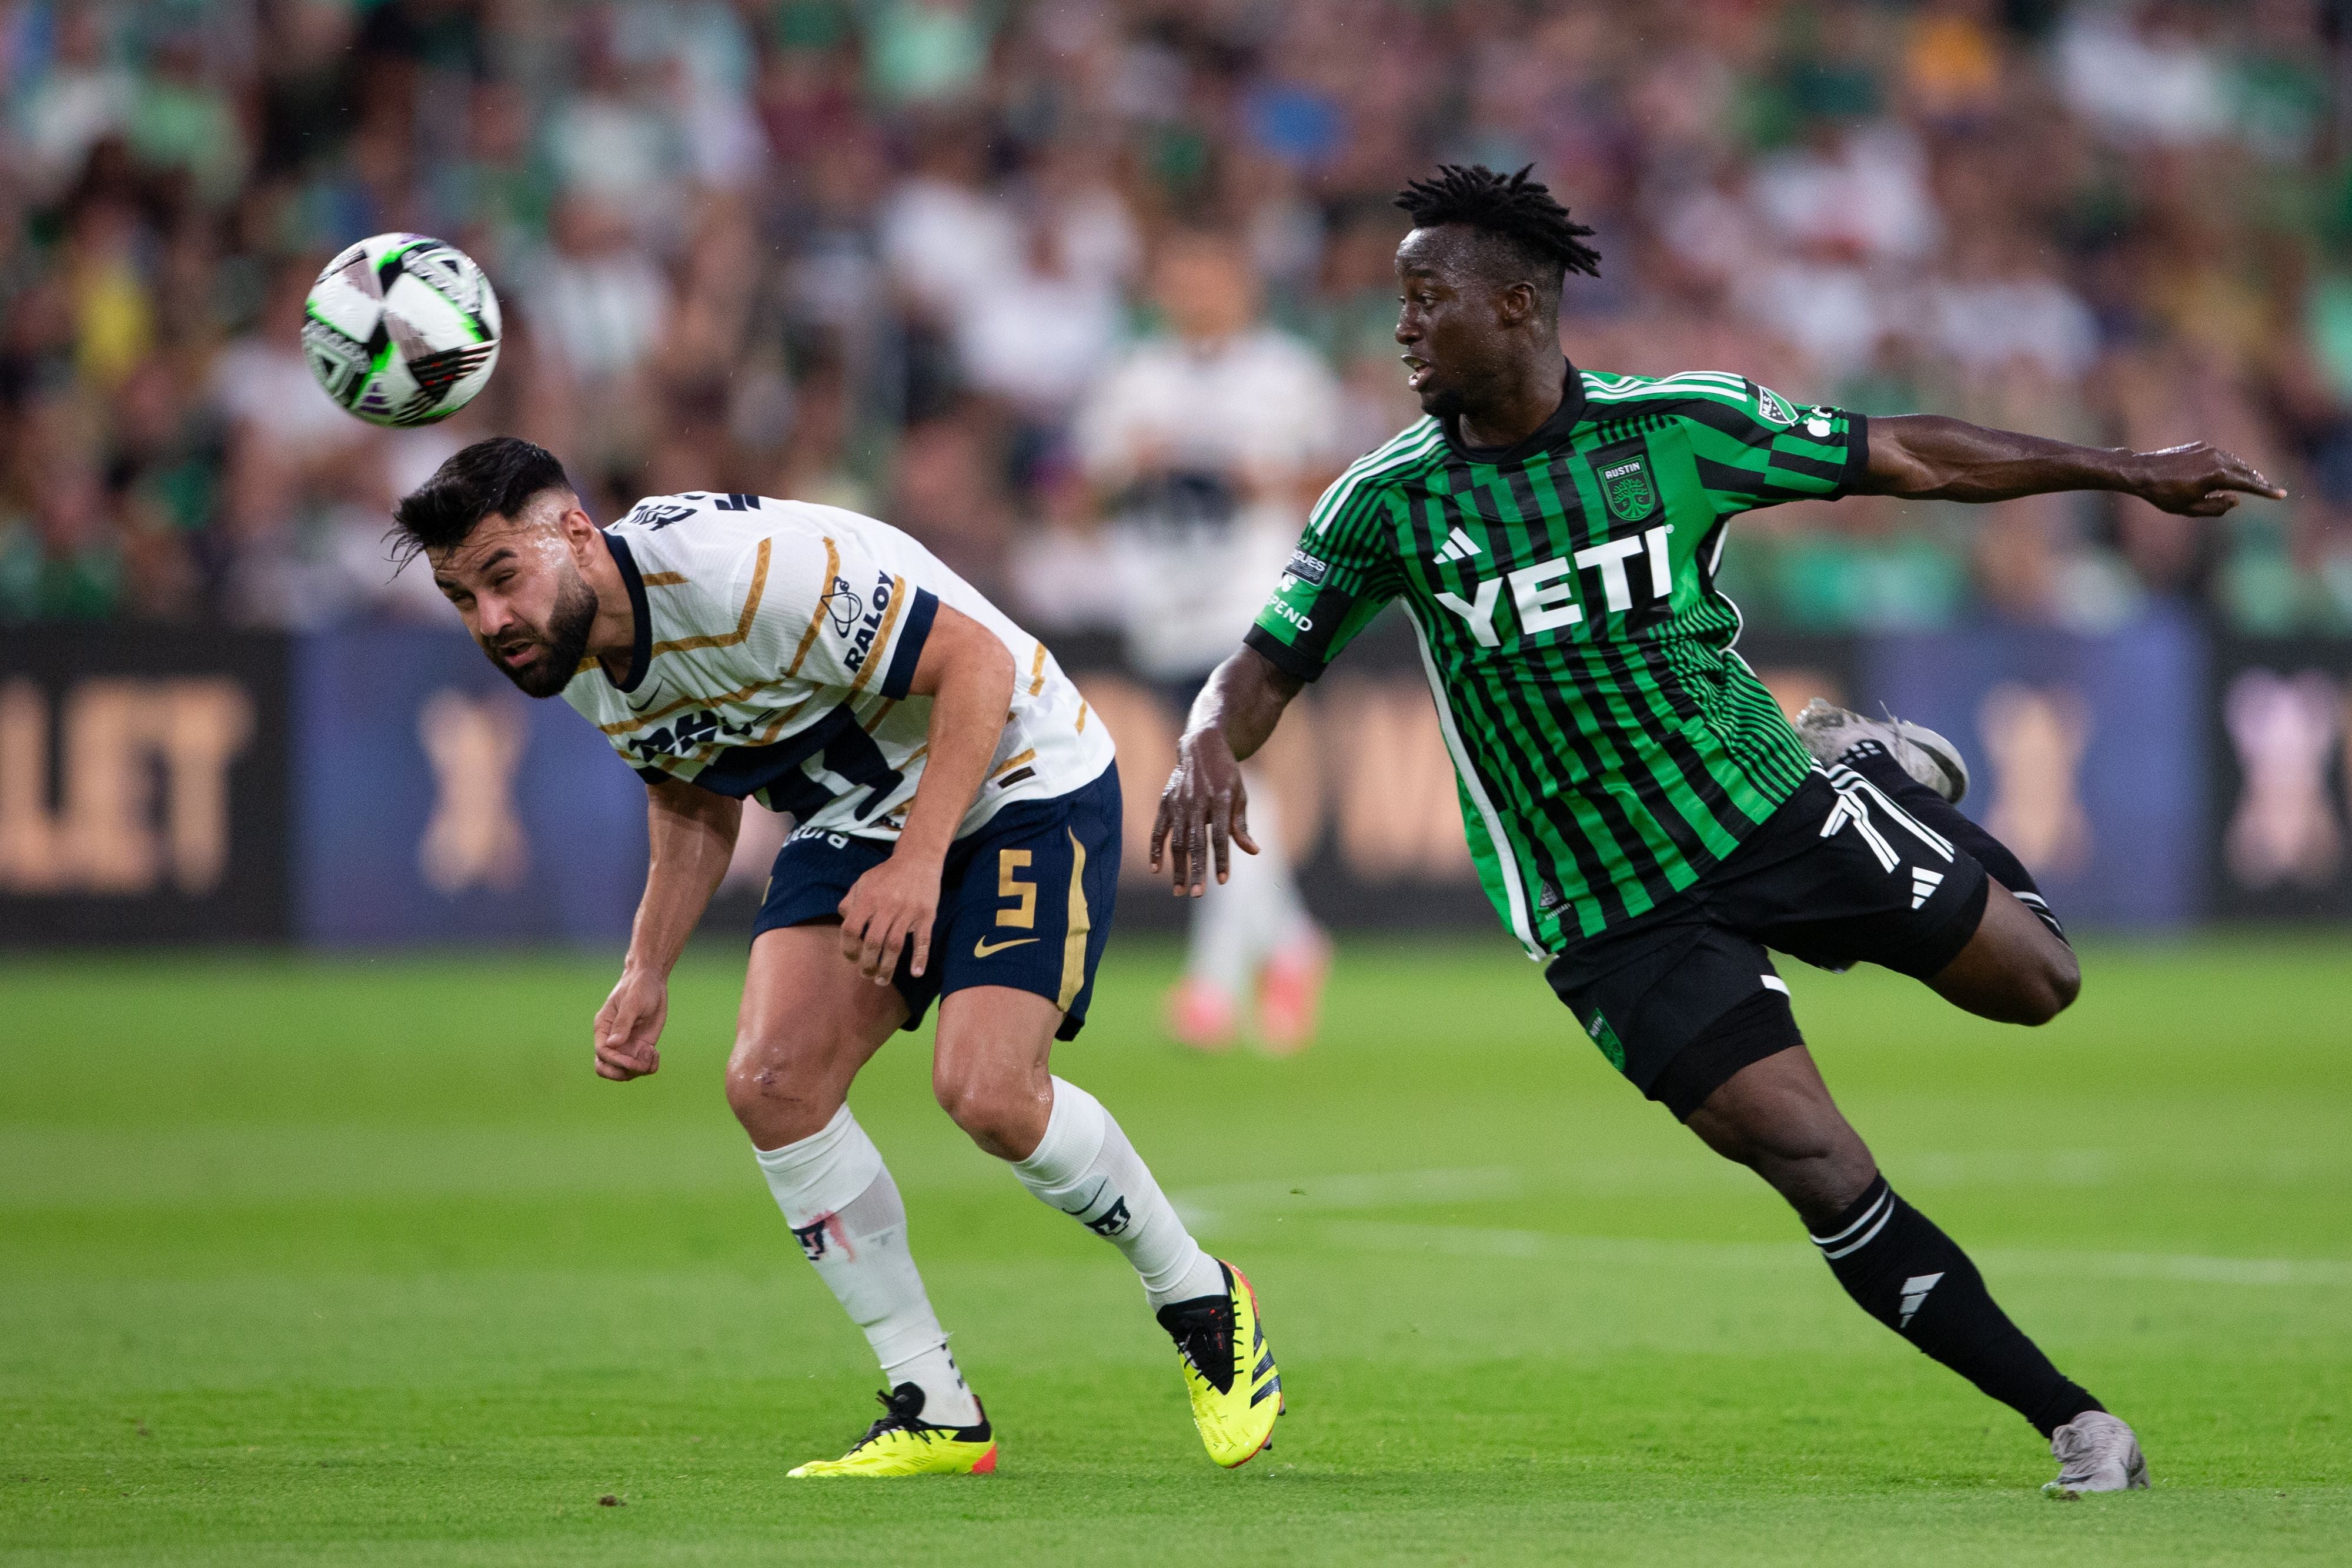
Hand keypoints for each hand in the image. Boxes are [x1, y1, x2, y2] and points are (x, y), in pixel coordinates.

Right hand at [594, 966, 667, 1080]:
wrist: (651, 981)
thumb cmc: (638, 987)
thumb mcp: (632, 1002)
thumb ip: (623, 1023)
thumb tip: (612, 1044)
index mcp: (604, 1028)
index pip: (602, 1054)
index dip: (617, 1061)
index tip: (634, 1059)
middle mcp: (612, 1040)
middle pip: (607, 1069)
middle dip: (624, 1072)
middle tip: (643, 1062)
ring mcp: (626, 1045)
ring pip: (624, 1072)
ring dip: (639, 1070)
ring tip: (652, 1053)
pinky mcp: (640, 1046)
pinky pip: (640, 1067)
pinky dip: (648, 1066)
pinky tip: (655, 1053)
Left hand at [838, 849, 941, 983]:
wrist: (918, 859)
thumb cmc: (887, 874)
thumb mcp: (863, 881)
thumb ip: (850, 901)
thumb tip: (845, 922)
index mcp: (868, 898)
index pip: (852, 929)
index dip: (848, 948)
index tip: (851, 958)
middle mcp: (887, 906)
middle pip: (873, 942)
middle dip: (867, 964)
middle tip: (867, 974)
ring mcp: (908, 912)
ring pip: (895, 946)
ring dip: (887, 968)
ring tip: (882, 981)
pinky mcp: (926, 915)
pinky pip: (923, 940)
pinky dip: (920, 958)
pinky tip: (916, 973)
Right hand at [1150, 729, 1261, 896]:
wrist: (1201, 747)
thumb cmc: (1226, 775)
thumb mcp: (1240, 795)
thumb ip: (1241, 825)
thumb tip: (1254, 851)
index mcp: (1221, 800)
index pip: (1221, 836)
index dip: (1221, 859)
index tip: (1222, 880)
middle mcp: (1198, 802)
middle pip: (1196, 843)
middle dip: (1197, 870)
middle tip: (1197, 894)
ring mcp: (1179, 802)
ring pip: (1177, 841)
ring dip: (1178, 868)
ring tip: (1180, 890)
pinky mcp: (1165, 802)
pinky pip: (1159, 830)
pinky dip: (1156, 850)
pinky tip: (1156, 869)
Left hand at [2129, 443, 2285, 515]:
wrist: (2141, 471)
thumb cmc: (2164, 494)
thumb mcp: (2190, 509)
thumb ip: (2217, 507)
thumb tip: (2236, 500)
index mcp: (2217, 475)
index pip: (2249, 484)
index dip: (2266, 491)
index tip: (2281, 496)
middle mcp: (2217, 459)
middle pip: (2246, 471)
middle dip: (2259, 482)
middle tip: (2271, 491)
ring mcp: (2209, 450)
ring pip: (2235, 462)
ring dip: (2246, 472)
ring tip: (2256, 482)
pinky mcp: (2200, 446)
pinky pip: (2222, 457)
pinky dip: (2232, 465)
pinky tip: (2232, 472)